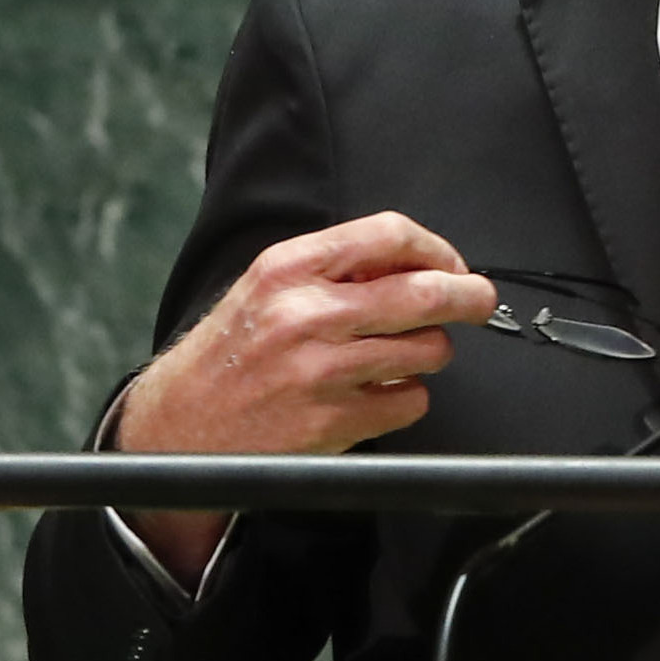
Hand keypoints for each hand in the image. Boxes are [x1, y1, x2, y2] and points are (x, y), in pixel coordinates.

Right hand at [115, 213, 496, 577]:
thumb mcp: (267, 288)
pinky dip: (408, 396)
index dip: (437, 248)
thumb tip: (417, 263)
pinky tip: (379, 392)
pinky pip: (412, 400)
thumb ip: (336, 269)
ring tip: (405, 354)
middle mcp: (307, 315)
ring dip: (432, 352)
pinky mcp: (336, 421)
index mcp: (289, 269)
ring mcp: (323, 371)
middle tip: (480, 300)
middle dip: (469, 296)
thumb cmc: (229, 355)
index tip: (451, 264)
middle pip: (426, 293)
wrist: (180, 425)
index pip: (390, 235)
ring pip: (429, 350)